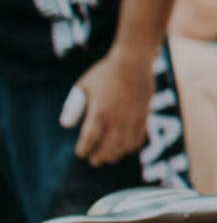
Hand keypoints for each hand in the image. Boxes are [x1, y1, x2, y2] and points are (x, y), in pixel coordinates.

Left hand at [71, 47, 154, 165]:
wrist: (133, 60)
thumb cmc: (105, 72)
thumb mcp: (83, 86)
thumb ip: (72, 107)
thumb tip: (65, 125)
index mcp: (99, 112)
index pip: (89, 139)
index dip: (84, 150)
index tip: (81, 154)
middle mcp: (116, 118)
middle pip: (107, 147)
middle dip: (99, 157)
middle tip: (94, 161)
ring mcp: (132, 117)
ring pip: (123, 145)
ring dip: (115, 154)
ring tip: (109, 158)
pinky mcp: (144, 115)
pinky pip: (139, 137)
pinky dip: (132, 146)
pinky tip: (127, 148)